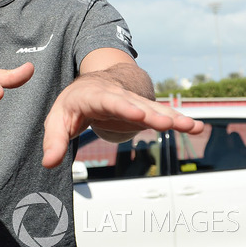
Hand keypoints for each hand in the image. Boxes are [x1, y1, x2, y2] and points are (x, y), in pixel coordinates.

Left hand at [41, 74, 203, 168]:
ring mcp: (133, 101)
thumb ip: (54, 141)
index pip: (106, 101)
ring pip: (153, 108)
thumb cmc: (73, 103)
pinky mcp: (145, 109)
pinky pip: (163, 114)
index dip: (121, 107)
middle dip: (150, 114)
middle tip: (166, 124)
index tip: (135, 114)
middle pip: (134, 105)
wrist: (94, 83)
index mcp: (91, 96)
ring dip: (171, 117)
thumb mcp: (58, 119)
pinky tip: (196, 127)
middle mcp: (116, 95)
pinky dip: (179, 119)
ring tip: (190, 126)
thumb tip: (49, 163)